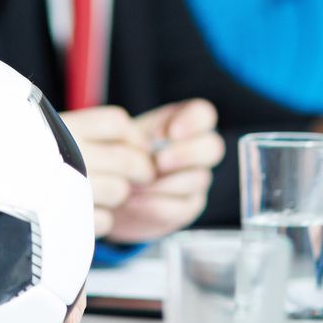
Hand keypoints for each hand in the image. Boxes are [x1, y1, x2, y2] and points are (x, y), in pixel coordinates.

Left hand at [66, 100, 222, 242]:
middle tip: (159, 161)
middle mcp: (195, 151)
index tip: (170, 133)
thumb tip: (145, 145)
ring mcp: (194, 180)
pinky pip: (182, 207)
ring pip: (197, 178)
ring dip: (164, 182)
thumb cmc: (118, 154)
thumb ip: (134, 136)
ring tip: (134, 184)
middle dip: (186, 154)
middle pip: (212, 147)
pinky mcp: (186, 207)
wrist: (109, 189)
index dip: (193, 122)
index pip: (204, 114)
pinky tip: (133, 202)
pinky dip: (156, 205)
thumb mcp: (121, 138)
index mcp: (182, 124)